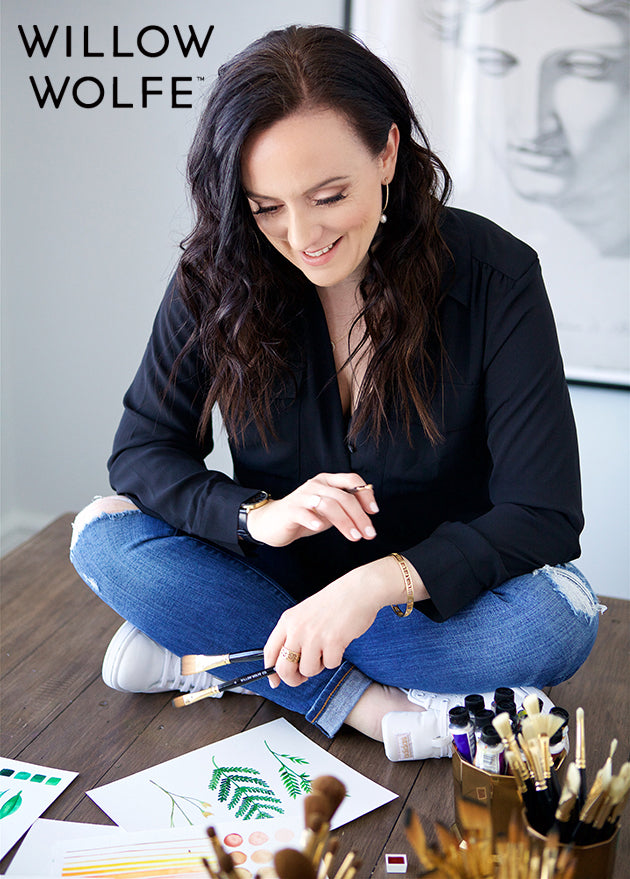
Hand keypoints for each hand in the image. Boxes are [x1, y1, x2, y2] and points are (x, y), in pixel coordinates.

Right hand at [246, 472, 378, 546]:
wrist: (274, 523)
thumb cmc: (306, 516)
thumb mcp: (330, 510)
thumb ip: (347, 505)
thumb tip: (371, 507)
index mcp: (328, 481)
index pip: (352, 479)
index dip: (366, 495)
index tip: (374, 512)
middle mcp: (316, 485)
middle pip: (343, 496)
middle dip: (359, 516)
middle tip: (368, 534)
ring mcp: (302, 496)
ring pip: (328, 504)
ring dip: (344, 521)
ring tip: (354, 536)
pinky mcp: (290, 509)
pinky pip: (303, 512)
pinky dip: (313, 519)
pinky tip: (319, 527)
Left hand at [263, 555, 427, 687]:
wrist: (359, 590)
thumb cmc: (334, 603)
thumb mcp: (305, 613)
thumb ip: (294, 634)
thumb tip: (288, 665)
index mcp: (288, 620)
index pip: (270, 651)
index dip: (270, 671)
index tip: (275, 682)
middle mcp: (297, 628)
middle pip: (284, 668)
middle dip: (293, 679)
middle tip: (302, 678)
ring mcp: (314, 635)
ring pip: (308, 671)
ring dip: (318, 666)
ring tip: (326, 649)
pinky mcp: (333, 641)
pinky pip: (330, 665)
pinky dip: (335, 659)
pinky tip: (339, 643)